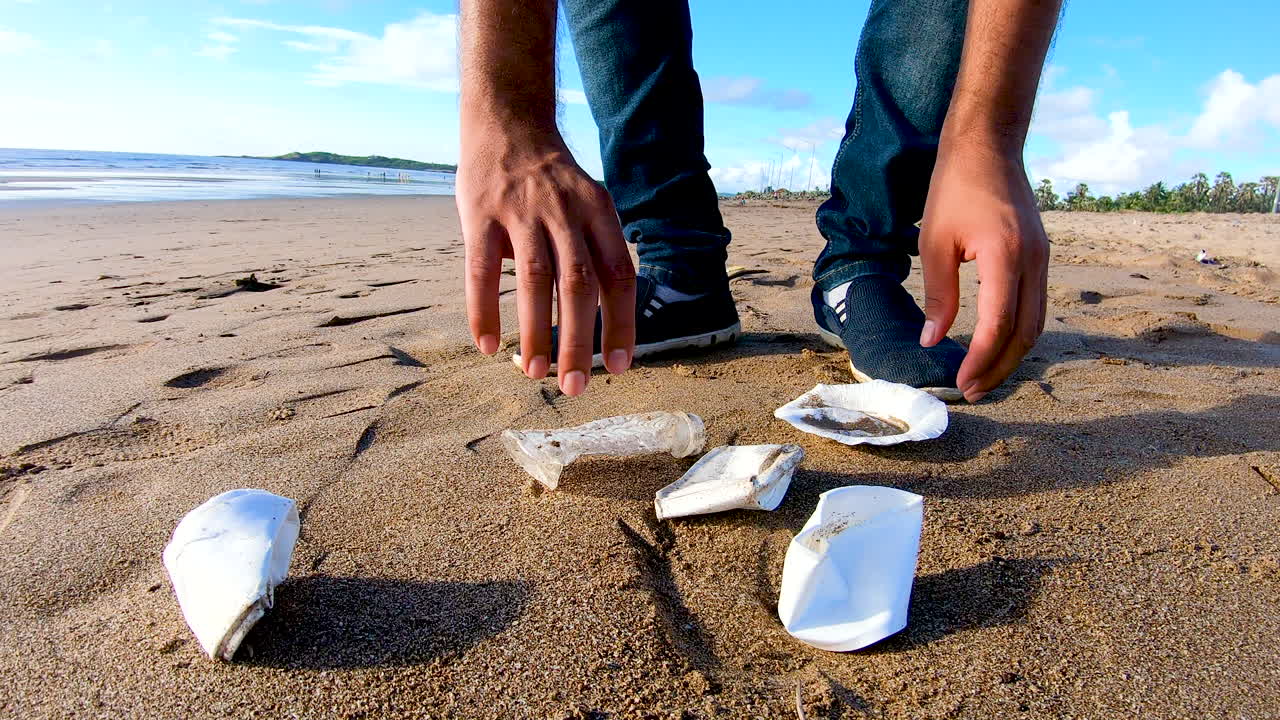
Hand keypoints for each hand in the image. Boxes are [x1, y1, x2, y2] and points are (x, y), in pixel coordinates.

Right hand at [457, 131, 635, 395]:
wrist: (508, 121)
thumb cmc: (552, 180)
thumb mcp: (588, 203)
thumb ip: (595, 251)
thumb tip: (599, 322)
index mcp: (599, 212)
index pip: (619, 275)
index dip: (622, 323)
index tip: (618, 366)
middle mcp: (565, 211)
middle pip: (580, 284)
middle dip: (578, 340)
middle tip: (574, 385)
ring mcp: (522, 211)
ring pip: (535, 279)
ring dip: (536, 331)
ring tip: (535, 373)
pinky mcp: (480, 214)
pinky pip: (481, 270)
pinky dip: (484, 310)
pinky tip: (488, 344)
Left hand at [918, 139, 1048, 402]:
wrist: (987, 145)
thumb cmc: (954, 188)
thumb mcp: (934, 243)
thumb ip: (938, 296)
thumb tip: (933, 341)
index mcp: (1005, 256)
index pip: (999, 324)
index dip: (980, 360)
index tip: (960, 383)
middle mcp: (1034, 261)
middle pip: (1025, 333)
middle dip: (1000, 368)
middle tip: (972, 392)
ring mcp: (1043, 258)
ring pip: (1036, 323)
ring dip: (1012, 355)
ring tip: (983, 377)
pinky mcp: (1041, 255)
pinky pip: (1035, 305)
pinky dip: (1018, 332)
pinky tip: (996, 345)